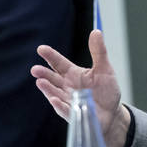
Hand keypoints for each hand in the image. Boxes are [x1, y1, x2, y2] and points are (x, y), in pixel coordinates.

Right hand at [32, 30, 129, 146]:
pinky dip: (60, 105)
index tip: (41, 49)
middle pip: (52, 79)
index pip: (58, 63)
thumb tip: (96, 31)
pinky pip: (66, 110)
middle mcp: (67, 87)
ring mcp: (68, 101)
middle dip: (43, 74)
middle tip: (35, 69)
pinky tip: (55, 99)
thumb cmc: (106, 90)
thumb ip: (99, 52)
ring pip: (55, 94)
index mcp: (73, 74)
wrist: (112, 113)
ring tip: (40, 82)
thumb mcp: (104, 69)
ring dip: (48, 89)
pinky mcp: (74, 114)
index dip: (50, 56)